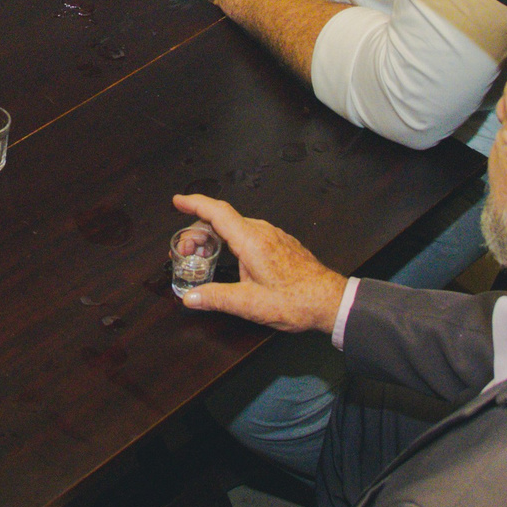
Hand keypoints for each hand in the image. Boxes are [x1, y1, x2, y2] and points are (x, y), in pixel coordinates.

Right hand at [170, 192, 346, 332]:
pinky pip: (248, 232)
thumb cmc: (296, 301)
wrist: (329, 300)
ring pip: (235, 226)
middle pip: (221, 219)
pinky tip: (227, 256)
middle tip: (184, 253)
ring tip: (202, 256)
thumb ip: (216, 298)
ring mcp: (272, 235)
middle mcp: (262, 232)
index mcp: (251, 241)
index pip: (217, 212)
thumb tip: (190, 298)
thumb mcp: (250, 304)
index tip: (177, 201)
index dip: (194, 204)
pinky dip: (230, 238)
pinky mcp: (279, 242)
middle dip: (197, 231)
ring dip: (213, 236)